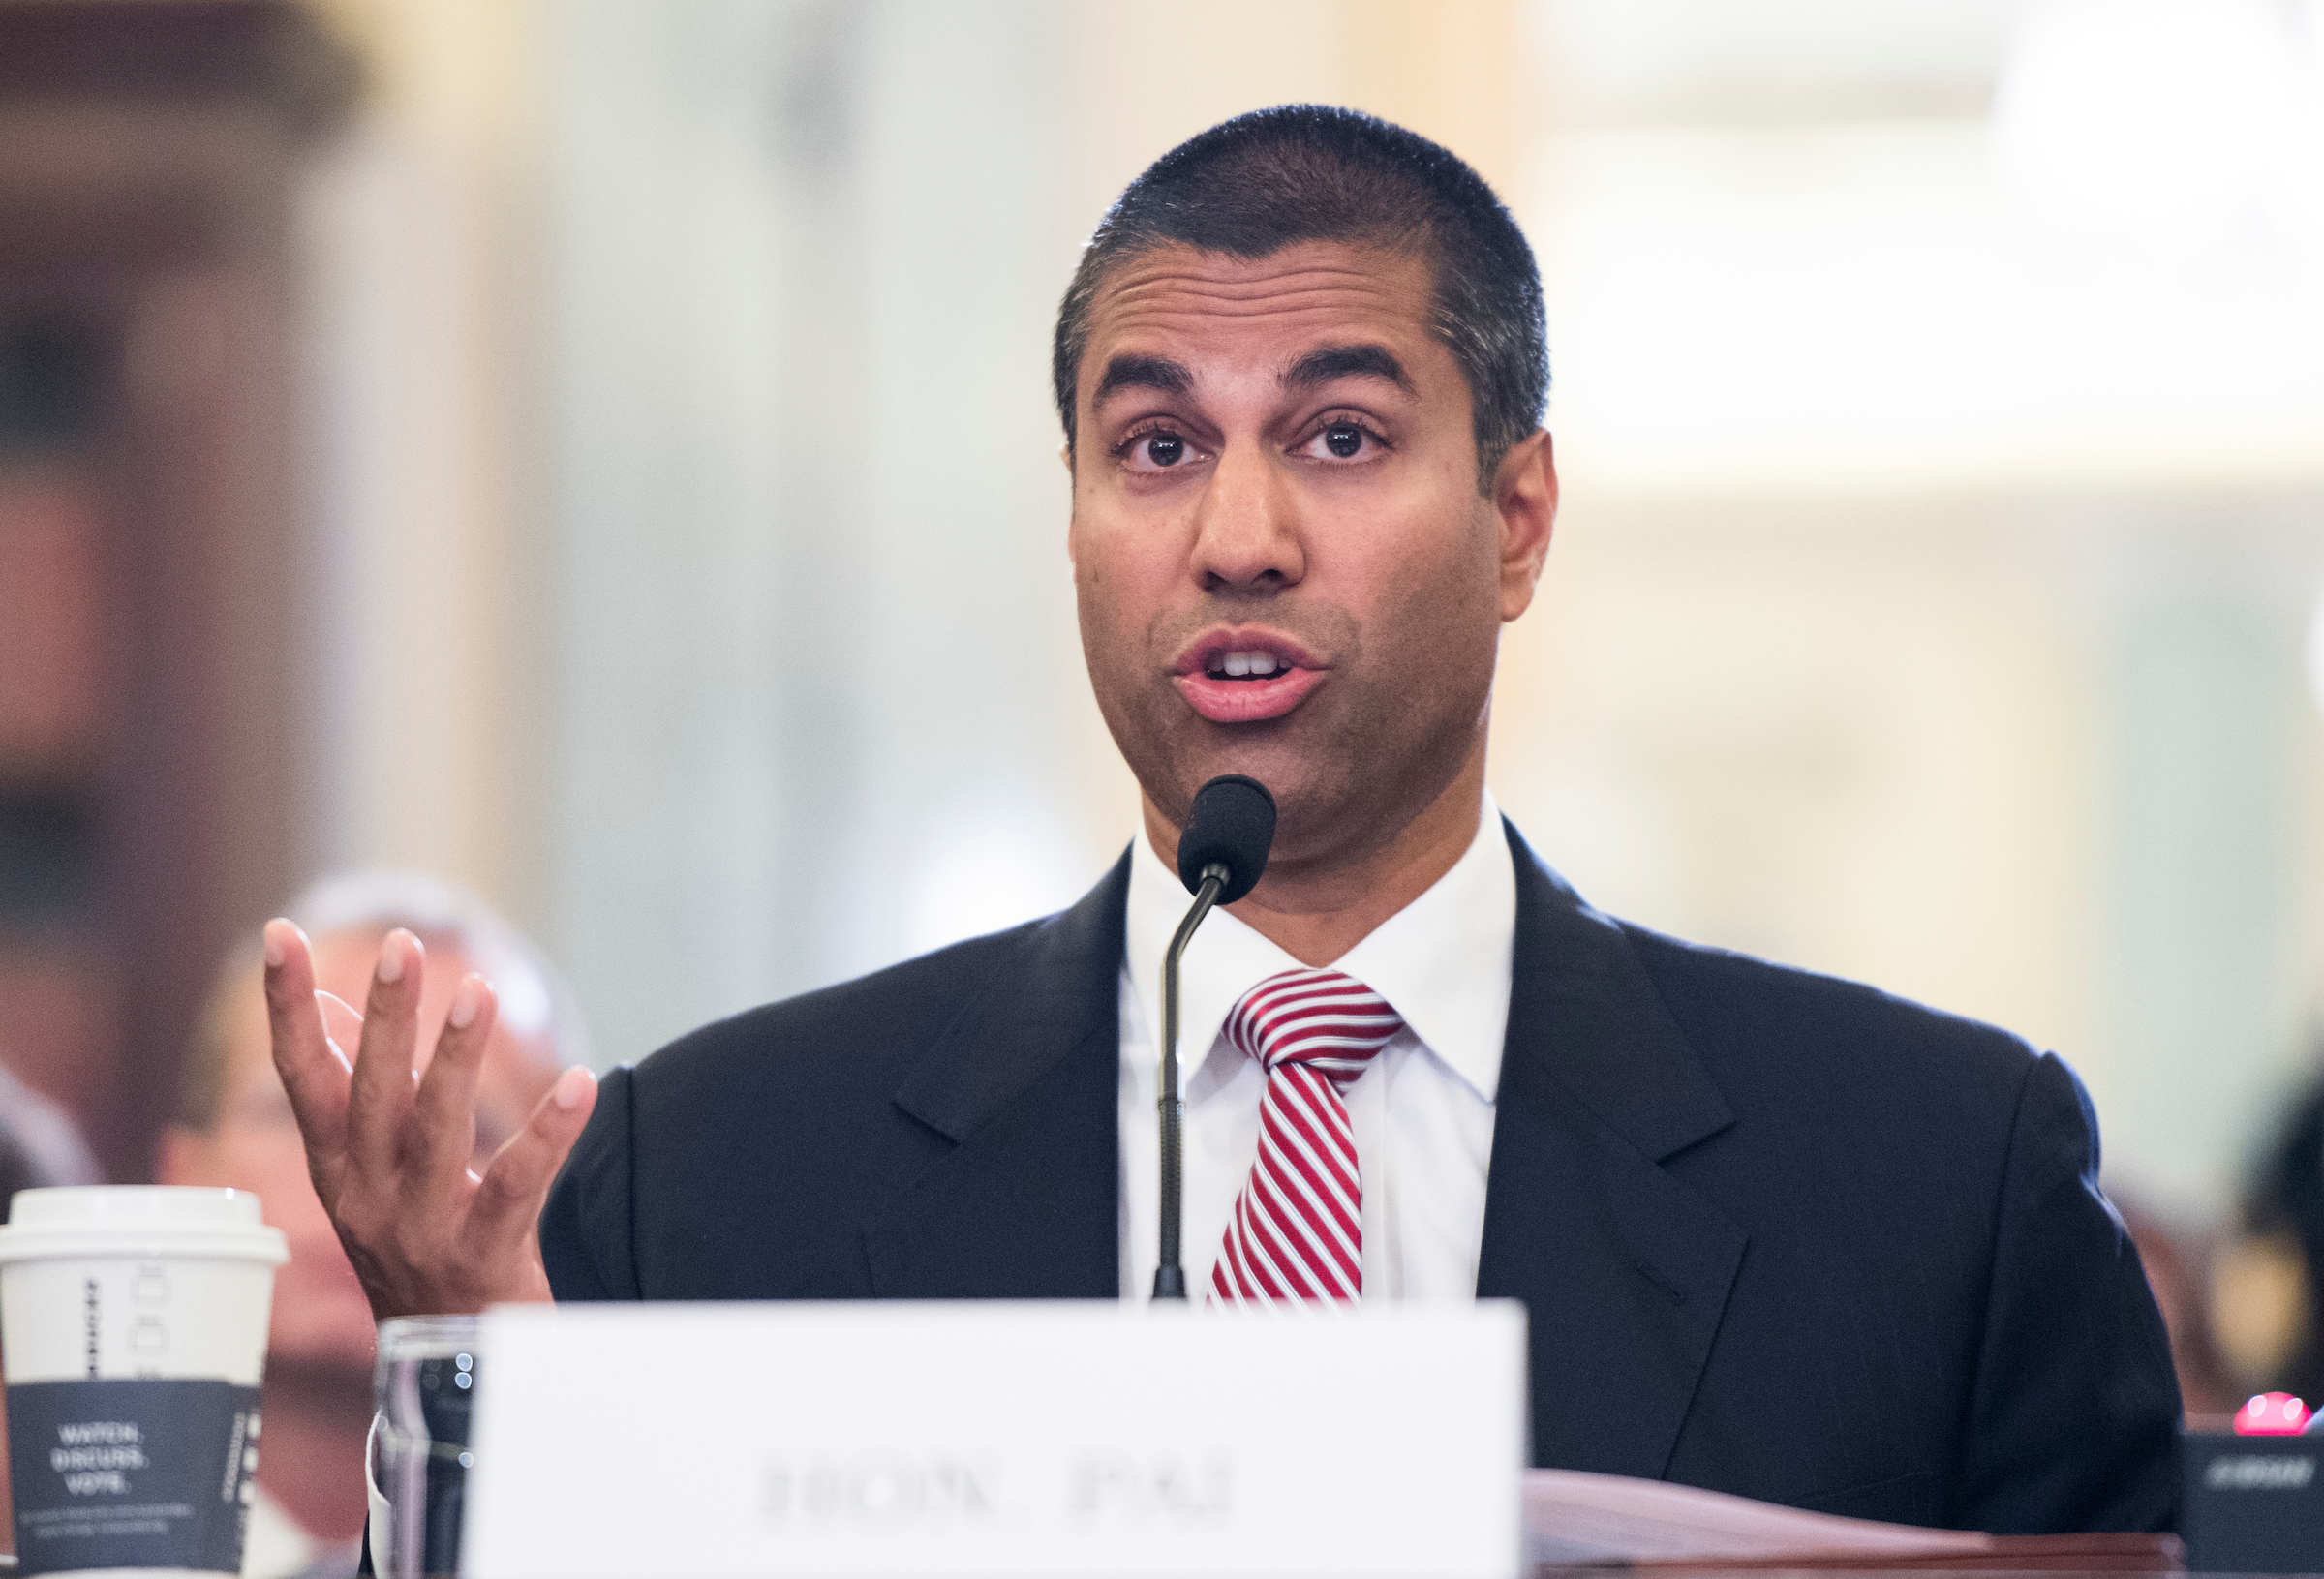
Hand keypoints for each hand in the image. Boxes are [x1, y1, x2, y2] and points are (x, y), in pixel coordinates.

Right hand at [262, 920, 597, 1317]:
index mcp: (338, 1170)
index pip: (301, 1077)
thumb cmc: (419, 1250)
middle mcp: (367, 1197)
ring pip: (434, 1131)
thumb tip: (327, 1004)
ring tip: (477, 990)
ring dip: (453, 1058)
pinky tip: (580, 1085)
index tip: (276, 936)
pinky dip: (548, 1133)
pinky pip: (517, 1184)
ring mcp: (420, 1229)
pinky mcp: (480, 1257)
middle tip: (399, 945)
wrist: (449, 1369)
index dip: (285, 1008)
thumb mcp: (373, 1177)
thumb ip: (359, 1097)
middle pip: (370, 1093)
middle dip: (381, 1017)